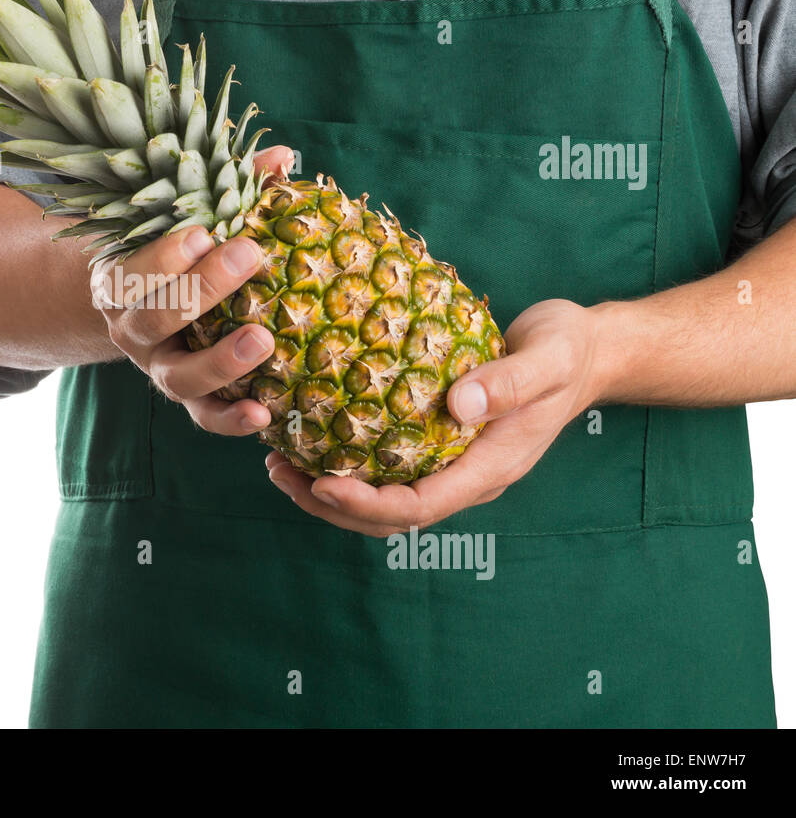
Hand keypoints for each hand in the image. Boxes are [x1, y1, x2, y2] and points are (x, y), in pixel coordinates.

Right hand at [91, 146, 294, 434]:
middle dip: (203, 289)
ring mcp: (158, 368)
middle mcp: (131, 330)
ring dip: (220, 361)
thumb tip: (284, 157)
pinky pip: (204, 417)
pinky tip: (264, 415)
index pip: (129, 272)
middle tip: (250, 255)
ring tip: (264, 340)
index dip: (162, 256)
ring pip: (178, 376)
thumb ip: (232, 187)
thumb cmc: (180, 252)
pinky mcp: (188, 399)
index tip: (202, 231)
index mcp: (119, 280)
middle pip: (156, 319)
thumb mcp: (190, 217)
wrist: (148, 306)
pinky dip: (231, 420)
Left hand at [266, 299, 608, 534]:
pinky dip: (347, 462)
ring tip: (279, 463)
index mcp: (489, 467)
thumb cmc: (568, 352)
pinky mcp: (441, 444)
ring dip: (330, 490)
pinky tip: (312, 437)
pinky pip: (389, 469)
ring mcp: (453, 464)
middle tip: (279, 473)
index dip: (366, 503)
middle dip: (331, 505)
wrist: (587, 351)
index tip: (321, 483)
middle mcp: (466, 476)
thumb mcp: (548, 359)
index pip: (418, 506)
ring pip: (384, 499)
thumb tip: (457, 406)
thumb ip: (509, 383)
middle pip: (390, 516)